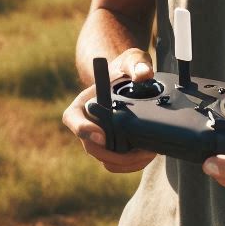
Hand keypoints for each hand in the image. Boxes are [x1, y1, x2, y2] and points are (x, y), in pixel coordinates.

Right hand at [62, 48, 158, 173]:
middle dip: (117, 155)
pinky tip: (148, 155)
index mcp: (83, 105)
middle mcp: (86, 125)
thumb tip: (144, 75)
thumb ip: (137, 64)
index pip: (74, 121)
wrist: (128, 82)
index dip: (85, 131)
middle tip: (143, 151)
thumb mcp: (132, 60)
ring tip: (150, 153)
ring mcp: (97, 140)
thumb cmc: (125, 69)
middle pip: (93, 148)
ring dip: (127, 163)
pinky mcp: (111, 150)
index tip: (104, 135)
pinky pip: (116, 165)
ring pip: (106, 161)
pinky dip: (132, 165)